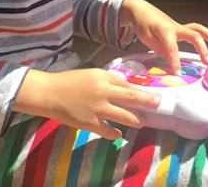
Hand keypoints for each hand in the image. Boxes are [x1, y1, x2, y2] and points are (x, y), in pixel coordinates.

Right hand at [13, 68, 159, 139]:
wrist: (49, 93)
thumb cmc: (69, 80)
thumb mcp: (90, 74)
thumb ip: (107, 80)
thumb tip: (123, 87)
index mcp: (102, 77)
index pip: (126, 84)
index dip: (140, 89)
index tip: (151, 93)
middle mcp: (103, 92)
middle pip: (131, 98)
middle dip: (147, 102)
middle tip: (158, 104)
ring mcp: (98, 110)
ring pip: (125, 116)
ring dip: (135, 120)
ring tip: (141, 122)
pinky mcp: (91, 124)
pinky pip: (109, 131)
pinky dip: (115, 134)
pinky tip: (118, 134)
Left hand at [120, 0, 207, 74]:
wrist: (141, 10)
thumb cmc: (143, 23)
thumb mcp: (147, 39)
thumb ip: (161, 50)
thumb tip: (172, 63)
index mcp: (164, 31)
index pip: (172, 48)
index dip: (175, 61)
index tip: (178, 73)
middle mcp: (175, 27)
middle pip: (193, 35)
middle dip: (202, 48)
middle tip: (206, 62)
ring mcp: (179, 26)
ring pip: (197, 29)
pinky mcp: (180, 28)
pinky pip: (195, 29)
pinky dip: (205, 33)